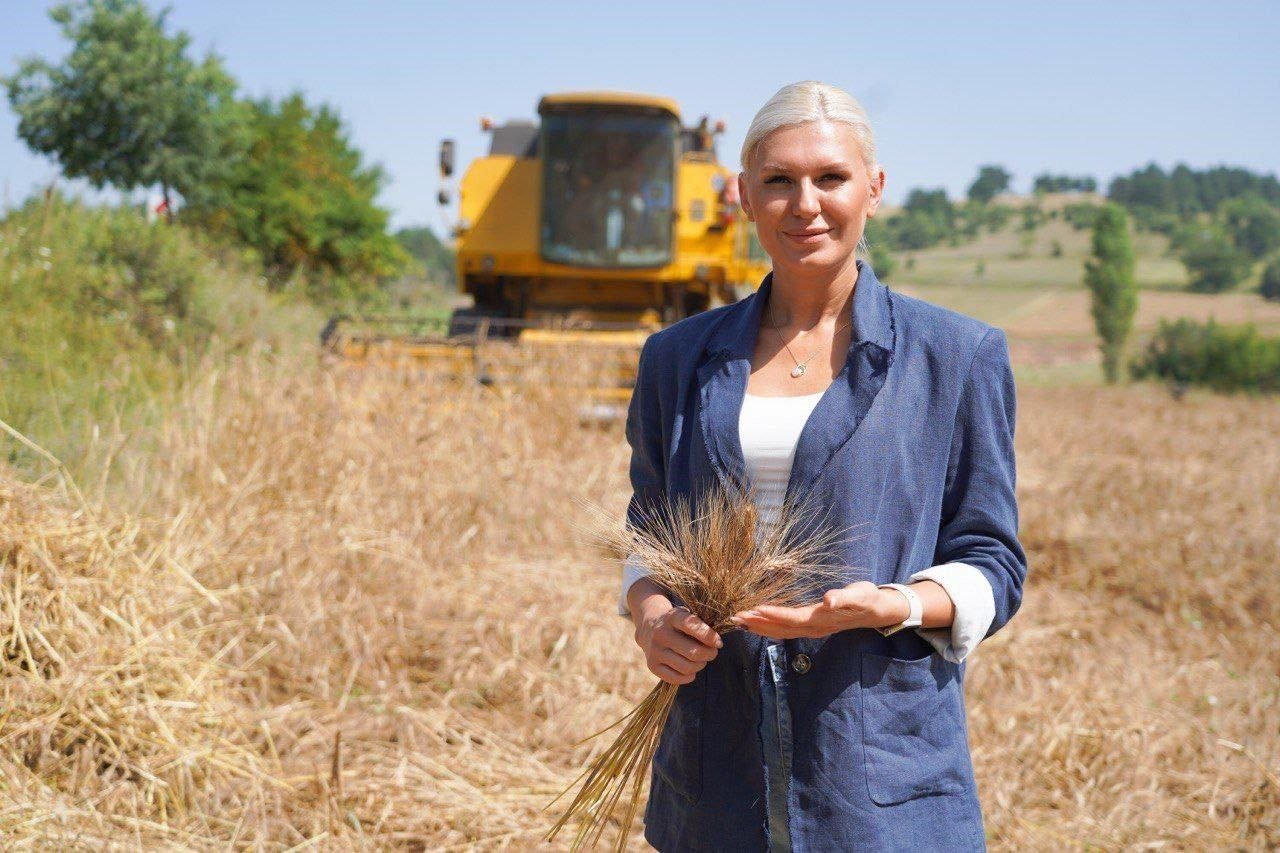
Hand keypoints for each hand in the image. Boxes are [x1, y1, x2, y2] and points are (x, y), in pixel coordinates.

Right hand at [634, 602, 721, 685]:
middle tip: (712, 652)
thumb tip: (717, 643)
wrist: (649, 627)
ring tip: (701, 660)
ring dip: (700, 665)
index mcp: (672, 617)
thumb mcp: (686, 616)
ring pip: (687, 667)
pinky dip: (689, 676)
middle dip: (709, 654)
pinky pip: (676, 678)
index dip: (710, 636)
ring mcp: (655, 650)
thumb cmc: (677, 623)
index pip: (693, 626)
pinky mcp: (652, 665)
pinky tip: (691, 670)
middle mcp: (661, 633)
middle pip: (694, 652)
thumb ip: (702, 625)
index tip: (719, 643)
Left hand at [729, 581, 907, 639]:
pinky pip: (784, 629)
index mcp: (821, 619)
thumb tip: (829, 600)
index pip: (791, 618)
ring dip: (758, 627)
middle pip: (779, 628)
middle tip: (734, 617)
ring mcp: (811, 629)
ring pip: (779, 631)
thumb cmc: (867, 598)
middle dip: (757, 624)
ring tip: (738, 621)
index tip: (753, 609)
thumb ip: (844, 597)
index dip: (772, 614)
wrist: (877, 611)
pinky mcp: (810, 626)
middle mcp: (813, 628)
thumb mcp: (860, 594)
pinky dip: (768, 626)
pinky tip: (756, 622)